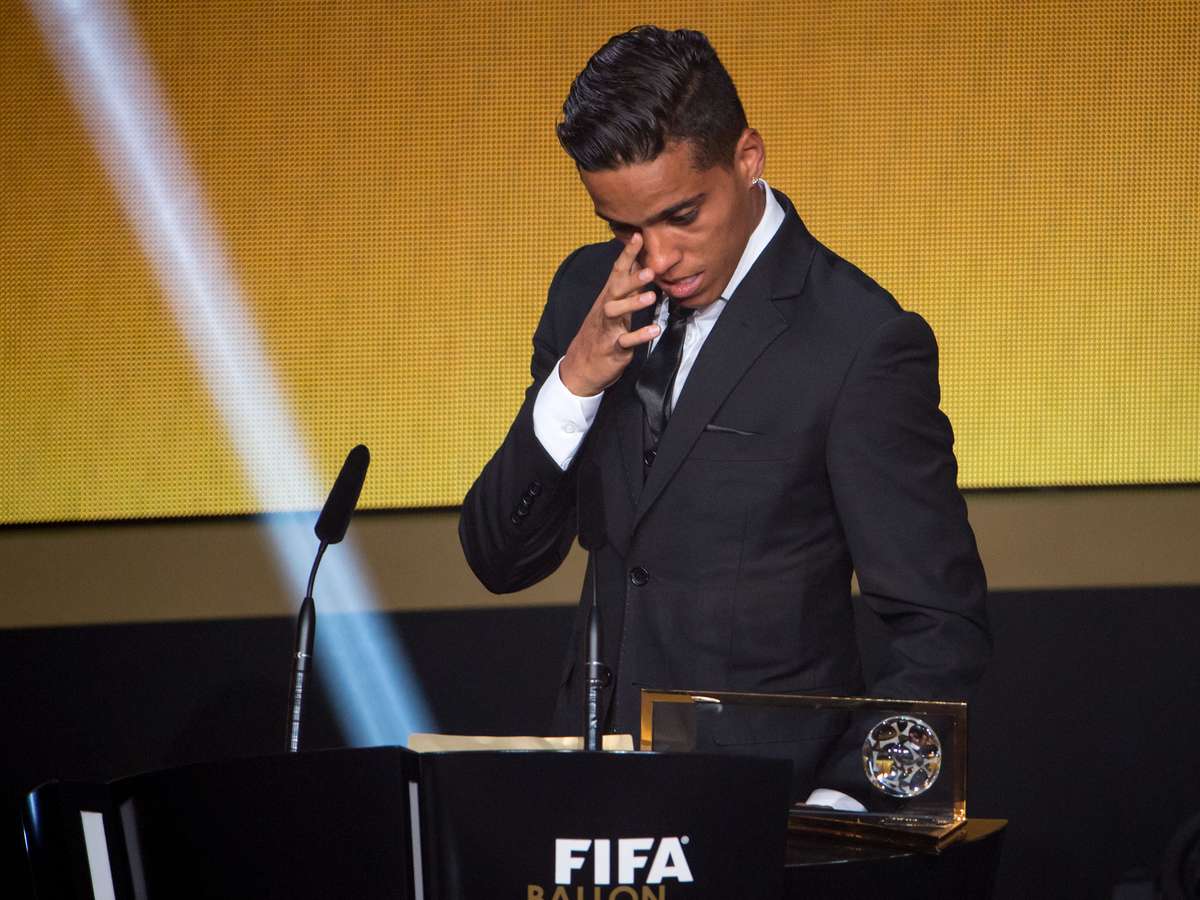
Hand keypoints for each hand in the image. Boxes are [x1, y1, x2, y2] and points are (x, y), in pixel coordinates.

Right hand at [559, 233, 660, 395]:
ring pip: (616, 312)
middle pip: (616, 289)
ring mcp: (608, 328)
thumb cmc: (602, 333)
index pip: (617, 272)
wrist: (581, 367)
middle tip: (650, 270)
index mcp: (608, 298)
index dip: (627, 254)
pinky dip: (639, 335)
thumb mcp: (614, 308)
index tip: (638, 236)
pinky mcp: (613, 348)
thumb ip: (627, 288)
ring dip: (633, 303)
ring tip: (651, 296)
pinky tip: (654, 330)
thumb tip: (639, 263)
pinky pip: (625, 341)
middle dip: (632, 278)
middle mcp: (606, 310)